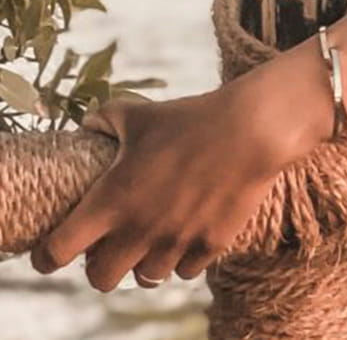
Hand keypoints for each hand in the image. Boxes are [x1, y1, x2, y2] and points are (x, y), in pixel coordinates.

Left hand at [30, 67, 326, 291]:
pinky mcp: (209, 245)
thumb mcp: (140, 114)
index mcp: (110, 202)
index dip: (47, 256)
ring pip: (145, 278)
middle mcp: (137, 230)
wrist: (252, 130)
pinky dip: (182, 260)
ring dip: (145, 263)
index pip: (56, 252)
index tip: (53, 251)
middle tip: (113, 246)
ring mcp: (175, 242)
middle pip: (100, 279)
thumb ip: (105, 119)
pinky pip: (185, 272)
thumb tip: (89, 123)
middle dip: (102, 266)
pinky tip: (187, 237)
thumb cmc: (190, 119)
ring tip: (154, 240)